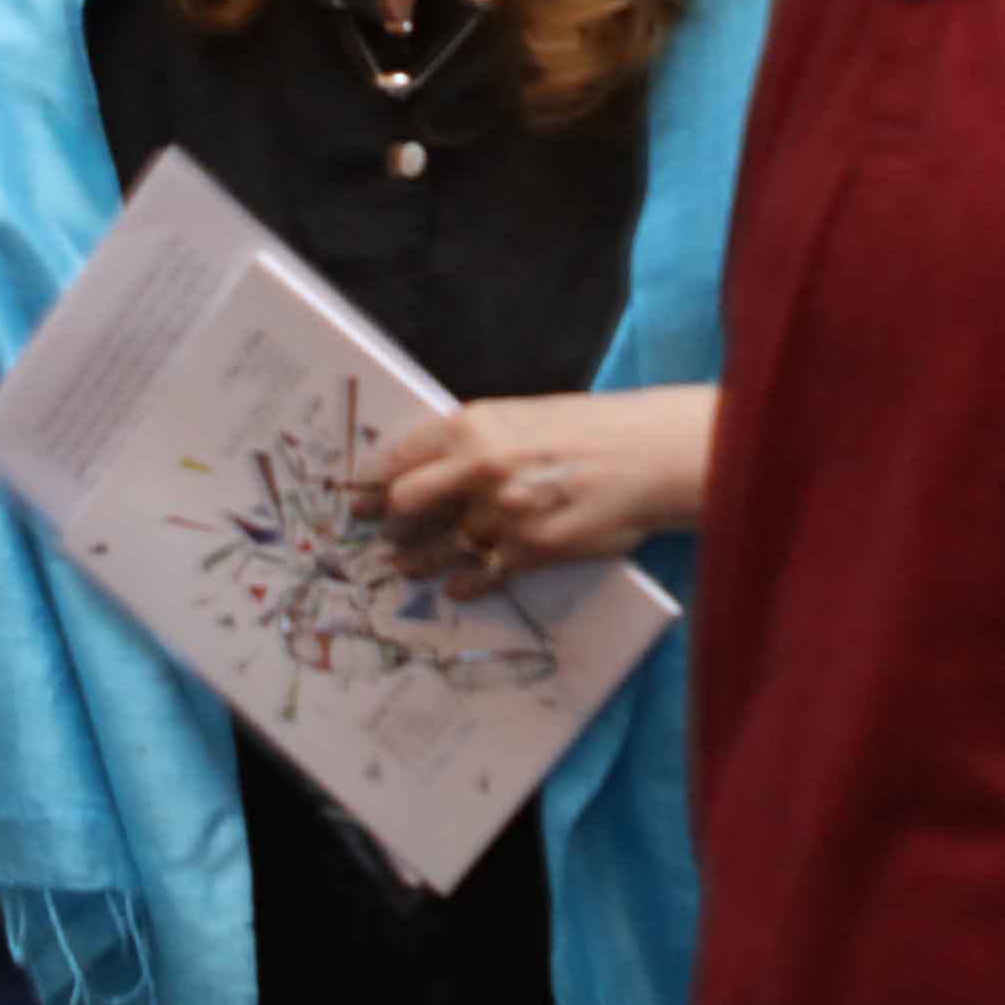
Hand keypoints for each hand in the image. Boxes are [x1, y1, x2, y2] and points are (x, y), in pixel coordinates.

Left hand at [361, 388, 714, 595]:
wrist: (647, 458)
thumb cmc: (589, 429)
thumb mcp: (521, 416)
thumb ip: (474, 440)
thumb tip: (432, 467)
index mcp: (473, 426)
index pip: (400, 457)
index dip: (372, 481)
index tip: (358, 497)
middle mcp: (479, 468)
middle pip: (405, 504)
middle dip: (387, 521)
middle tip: (377, 533)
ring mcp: (503, 513)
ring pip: (439, 546)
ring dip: (416, 560)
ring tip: (403, 567)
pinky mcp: (530, 550)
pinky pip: (480, 575)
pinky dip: (463, 584)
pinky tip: (454, 588)